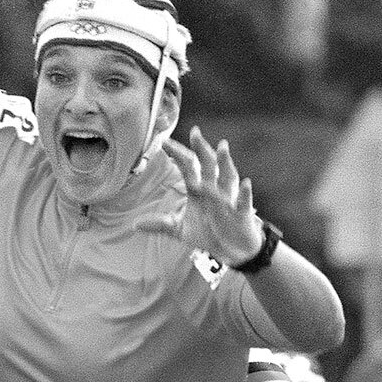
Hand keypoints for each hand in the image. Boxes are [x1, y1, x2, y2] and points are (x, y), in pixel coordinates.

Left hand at [136, 126, 264, 264]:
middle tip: (195, 132)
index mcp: (199, 190)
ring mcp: (229, 201)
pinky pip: (244, 203)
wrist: (233, 249)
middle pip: (208, 165)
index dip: (178, 154)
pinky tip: (246, 183)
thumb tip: (135, 225)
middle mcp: (214, 190)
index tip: (164, 142)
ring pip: (228, 178)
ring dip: (225, 163)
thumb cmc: (209, 234)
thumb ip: (161, 224)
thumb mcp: (181, 230)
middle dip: (202, 149)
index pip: (188, 167)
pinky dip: (245, 193)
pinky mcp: (241, 215)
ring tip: (222, 147)